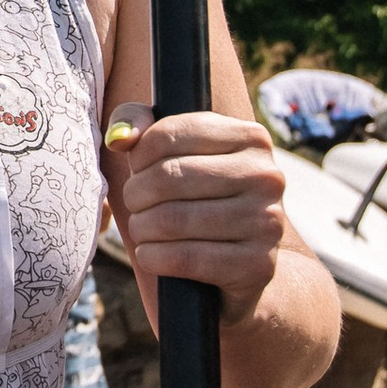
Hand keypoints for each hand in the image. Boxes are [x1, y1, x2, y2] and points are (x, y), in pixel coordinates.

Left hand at [106, 106, 287, 321]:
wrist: (243, 264)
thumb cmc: (201, 197)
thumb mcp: (176, 151)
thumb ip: (139, 122)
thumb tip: (120, 139)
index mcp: (251, 137)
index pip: (170, 133)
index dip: (139, 155)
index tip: (138, 170)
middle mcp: (266, 176)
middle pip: (168, 176)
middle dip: (136, 194)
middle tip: (135, 205)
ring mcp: (266, 222)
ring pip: (173, 219)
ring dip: (142, 228)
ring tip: (142, 229)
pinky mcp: (257, 265)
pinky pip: (185, 258)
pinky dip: (153, 257)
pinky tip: (150, 254)